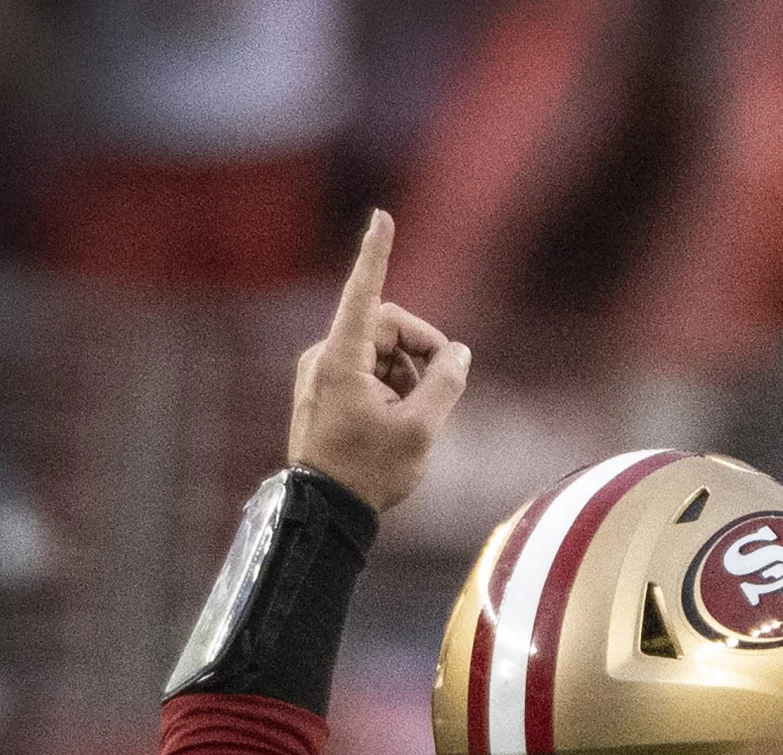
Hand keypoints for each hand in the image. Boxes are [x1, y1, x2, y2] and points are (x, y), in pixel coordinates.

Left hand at [287, 210, 470, 511]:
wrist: (326, 510)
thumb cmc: (369, 472)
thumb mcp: (421, 429)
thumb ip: (446, 383)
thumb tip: (459, 353)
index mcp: (342, 359)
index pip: (366, 294)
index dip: (376, 253)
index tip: (382, 216)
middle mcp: (326, 356)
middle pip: (388, 325)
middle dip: (422, 350)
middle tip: (445, 388)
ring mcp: (323, 372)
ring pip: (382, 350)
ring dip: (411, 372)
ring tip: (416, 416)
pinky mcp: (326, 389)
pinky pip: (370, 369)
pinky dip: (394, 384)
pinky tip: (400, 419)